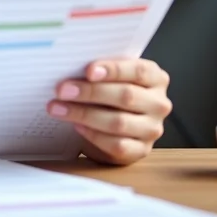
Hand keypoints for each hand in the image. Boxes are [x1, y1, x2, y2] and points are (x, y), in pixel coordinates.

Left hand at [46, 59, 171, 165]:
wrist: (115, 123)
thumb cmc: (110, 90)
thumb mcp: (110, 76)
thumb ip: (100, 70)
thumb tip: (69, 66)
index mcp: (155, 78)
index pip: (138, 71)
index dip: (113, 70)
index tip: (88, 71)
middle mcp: (159, 103)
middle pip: (126, 96)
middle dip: (90, 92)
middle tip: (61, 90)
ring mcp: (152, 129)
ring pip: (118, 122)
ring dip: (83, 114)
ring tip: (57, 108)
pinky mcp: (141, 150)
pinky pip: (116, 145)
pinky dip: (93, 135)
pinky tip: (76, 126)